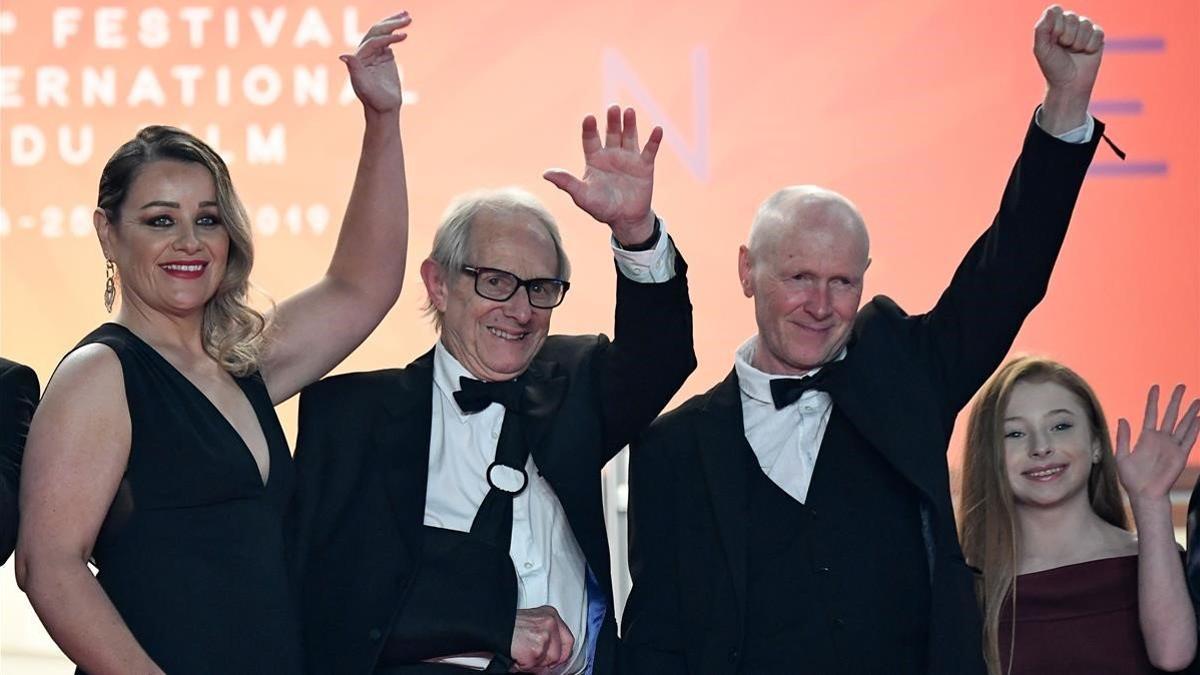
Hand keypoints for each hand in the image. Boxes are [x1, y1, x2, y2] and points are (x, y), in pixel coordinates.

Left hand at [341, 11, 410, 113]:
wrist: (383, 110)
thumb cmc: (374, 101)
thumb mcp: (364, 86)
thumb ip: (355, 70)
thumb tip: (344, 55)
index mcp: (359, 59)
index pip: (373, 42)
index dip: (387, 38)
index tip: (403, 36)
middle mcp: (365, 54)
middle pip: (376, 32)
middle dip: (391, 23)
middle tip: (407, 18)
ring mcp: (375, 54)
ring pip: (382, 33)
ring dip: (394, 23)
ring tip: (408, 16)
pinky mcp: (384, 57)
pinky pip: (389, 40)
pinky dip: (396, 33)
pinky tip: (405, 29)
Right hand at [510, 605, 573, 671]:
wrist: (493, 628)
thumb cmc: (508, 626)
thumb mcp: (533, 624)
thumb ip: (548, 636)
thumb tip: (556, 656)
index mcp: (550, 614)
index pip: (568, 640)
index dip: (562, 654)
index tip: (556, 660)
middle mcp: (550, 622)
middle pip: (560, 653)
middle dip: (547, 661)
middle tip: (533, 658)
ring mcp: (544, 635)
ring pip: (549, 662)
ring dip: (535, 663)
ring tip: (523, 653)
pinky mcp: (536, 649)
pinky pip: (536, 666)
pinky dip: (525, 665)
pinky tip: (518, 655)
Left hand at [544, 106, 662, 246]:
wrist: (625, 219)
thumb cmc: (601, 207)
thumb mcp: (582, 196)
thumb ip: (566, 183)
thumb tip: (545, 173)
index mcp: (594, 159)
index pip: (590, 139)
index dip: (590, 129)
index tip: (589, 118)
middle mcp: (611, 154)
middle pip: (611, 133)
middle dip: (612, 121)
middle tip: (613, 108)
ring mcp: (629, 158)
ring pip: (629, 136)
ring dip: (630, 124)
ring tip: (629, 111)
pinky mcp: (645, 166)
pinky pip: (650, 150)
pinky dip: (654, 140)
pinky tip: (657, 129)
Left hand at [1033, 6, 1102, 132]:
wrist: (1069, 83)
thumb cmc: (1053, 66)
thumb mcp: (1041, 49)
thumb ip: (1042, 29)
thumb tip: (1052, 10)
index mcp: (1054, 24)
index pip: (1056, 11)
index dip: (1056, 27)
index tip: (1053, 41)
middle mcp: (1069, 23)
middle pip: (1071, 17)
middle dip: (1066, 37)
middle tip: (1064, 48)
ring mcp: (1084, 29)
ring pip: (1085, 24)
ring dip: (1078, 43)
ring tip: (1074, 52)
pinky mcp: (1097, 36)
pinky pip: (1097, 32)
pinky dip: (1090, 46)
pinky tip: (1086, 53)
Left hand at [1115, 384, 1199, 505]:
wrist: (1144, 493)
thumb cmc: (1131, 478)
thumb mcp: (1121, 456)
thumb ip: (1123, 438)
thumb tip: (1123, 419)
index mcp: (1146, 437)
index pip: (1151, 414)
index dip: (1153, 400)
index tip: (1155, 387)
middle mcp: (1161, 439)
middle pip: (1170, 415)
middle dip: (1175, 400)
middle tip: (1181, 385)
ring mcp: (1172, 446)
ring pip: (1183, 424)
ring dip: (1190, 412)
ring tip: (1197, 399)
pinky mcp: (1180, 455)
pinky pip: (1190, 439)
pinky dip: (1195, 428)